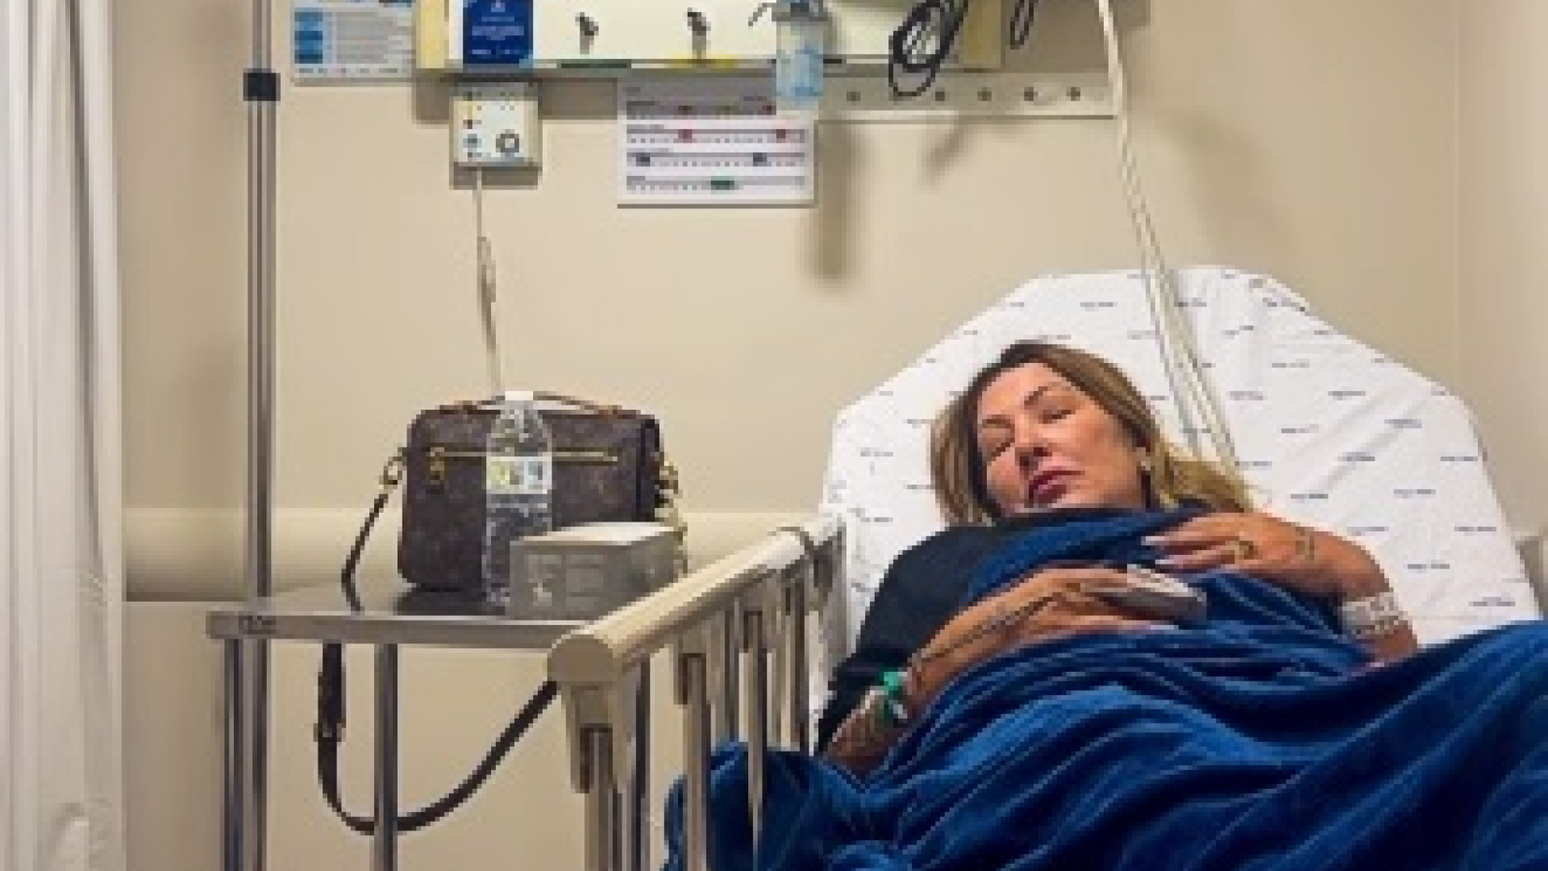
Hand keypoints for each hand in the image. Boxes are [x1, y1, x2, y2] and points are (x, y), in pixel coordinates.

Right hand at [906, 565, 1168, 708]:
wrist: (953, 654)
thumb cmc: (989, 638)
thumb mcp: (1027, 612)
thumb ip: (1058, 607)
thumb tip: (1096, 614)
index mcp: (1051, 578)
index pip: (1109, 573)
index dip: (1146, 578)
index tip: (1180, 582)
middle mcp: (1056, 584)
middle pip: (1120, 581)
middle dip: (1161, 588)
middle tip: (1200, 597)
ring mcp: (1054, 606)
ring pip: (1116, 601)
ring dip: (1155, 607)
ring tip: (1193, 615)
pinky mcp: (1051, 629)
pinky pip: (1099, 627)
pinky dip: (1130, 629)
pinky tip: (1159, 636)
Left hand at [1144, 512, 1379, 599]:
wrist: (1342, 563)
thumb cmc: (1303, 554)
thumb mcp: (1270, 539)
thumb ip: (1243, 540)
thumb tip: (1212, 548)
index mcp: (1252, 520)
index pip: (1209, 520)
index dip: (1181, 526)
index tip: (1155, 531)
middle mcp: (1255, 528)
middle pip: (1207, 530)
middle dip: (1177, 537)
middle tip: (1148, 543)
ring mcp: (1265, 545)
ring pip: (1220, 548)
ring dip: (1191, 556)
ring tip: (1166, 562)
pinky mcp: (1275, 564)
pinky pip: (1244, 568)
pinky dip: (1222, 573)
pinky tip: (1204, 579)